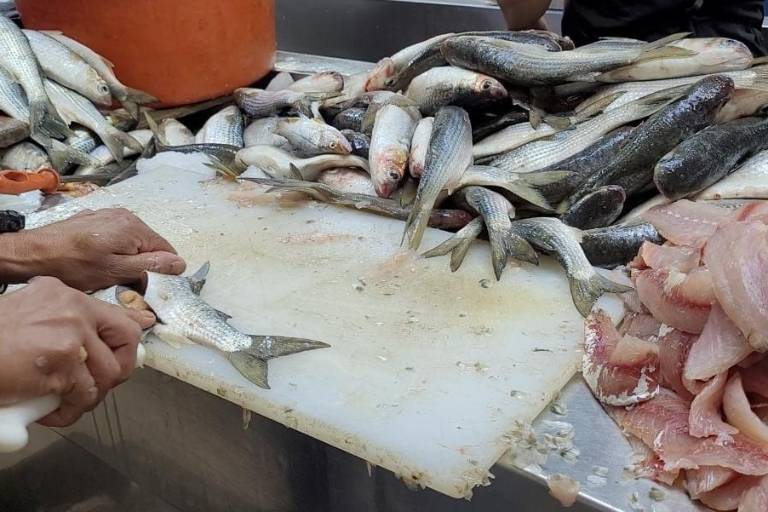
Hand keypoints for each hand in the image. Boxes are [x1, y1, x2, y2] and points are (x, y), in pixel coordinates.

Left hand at [0, 208, 185, 290]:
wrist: (32, 254)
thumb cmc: (73, 266)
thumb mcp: (116, 271)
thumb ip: (151, 266)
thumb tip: (181, 263)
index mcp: (135, 227)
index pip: (167, 251)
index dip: (161, 271)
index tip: (145, 285)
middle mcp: (125, 216)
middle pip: (149, 246)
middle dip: (142, 265)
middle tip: (122, 282)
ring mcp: (108, 215)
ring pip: (132, 242)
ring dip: (126, 258)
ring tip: (106, 272)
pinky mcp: (94, 219)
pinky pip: (115, 237)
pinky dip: (112, 250)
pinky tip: (95, 261)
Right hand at [0, 277, 155, 426]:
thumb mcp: (29, 315)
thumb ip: (61, 321)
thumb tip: (90, 342)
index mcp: (65, 294)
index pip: (114, 313)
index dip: (124, 340)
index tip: (124, 356)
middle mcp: (73, 307)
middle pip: (127, 337)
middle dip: (121, 366)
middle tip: (101, 384)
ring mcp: (71, 334)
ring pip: (108, 373)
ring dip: (91, 395)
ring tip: (68, 402)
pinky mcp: (63, 363)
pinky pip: (84, 395)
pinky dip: (70, 412)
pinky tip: (51, 413)